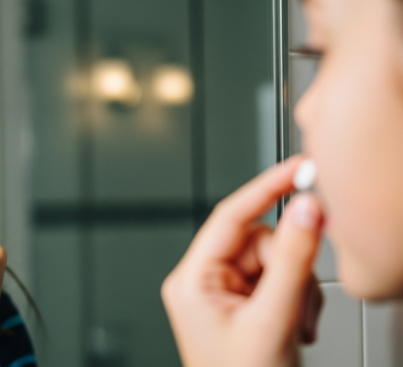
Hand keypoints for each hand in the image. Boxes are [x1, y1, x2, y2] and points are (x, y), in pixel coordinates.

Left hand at [161, 157, 324, 366]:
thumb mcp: (271, 321)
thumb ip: (292, 262)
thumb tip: (306, 210)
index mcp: (192, 281)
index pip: (230, 217)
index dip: (266, 189)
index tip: (297, 170)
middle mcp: (205, 281)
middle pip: (260, 240)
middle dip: (289, 266)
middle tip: (298, 300)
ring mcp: (227, 292)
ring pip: (277, 259)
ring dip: (297, 289)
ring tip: (293, 326)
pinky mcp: (248, 302)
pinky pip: (281, 278)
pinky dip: (298, 299)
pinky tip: (293, 329)